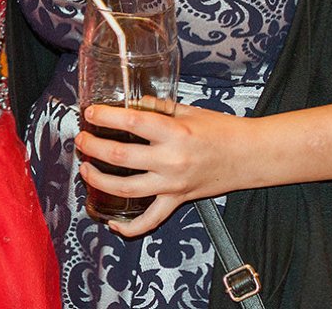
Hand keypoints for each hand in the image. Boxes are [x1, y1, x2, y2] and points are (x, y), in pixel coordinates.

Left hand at [76, 101, 254, 236]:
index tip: (90, 113)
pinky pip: (151, 220)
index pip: (131, 122)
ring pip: (126, 189)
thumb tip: (129, 104)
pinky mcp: (178, 200)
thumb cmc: (221, 130)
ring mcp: (174, 184)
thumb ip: (156, 108)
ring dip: (99, 181)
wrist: (251, 156)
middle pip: (120, 156)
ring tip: (85, 169)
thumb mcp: (187, 111)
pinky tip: (112, 223)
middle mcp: (171, 160)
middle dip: (92, 147)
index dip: (105, 117)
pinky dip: (130, 227)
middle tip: (81, 139)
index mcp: (174, 132)